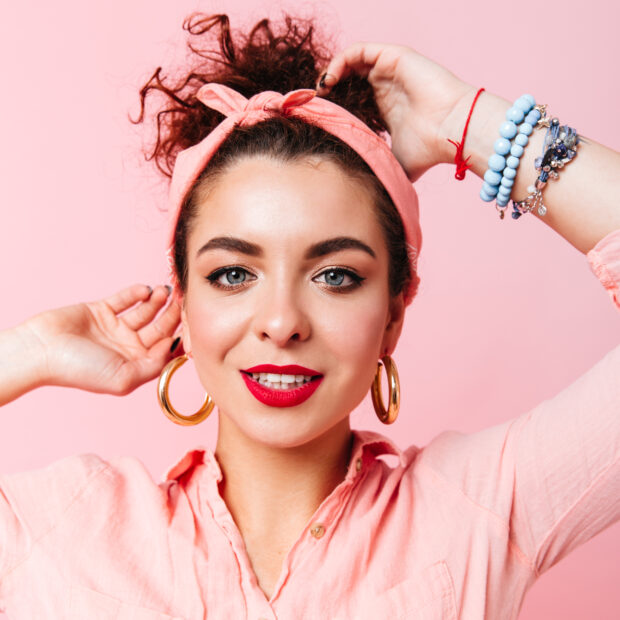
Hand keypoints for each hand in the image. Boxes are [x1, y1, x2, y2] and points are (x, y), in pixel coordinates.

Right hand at [20, 284, 182, 395]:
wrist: (41, 351)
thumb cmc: (79, 370)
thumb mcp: (123, 378)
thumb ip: (153, 366)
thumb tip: (175, 348)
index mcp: (136, 364)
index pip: (166, 348)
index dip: (181, 334)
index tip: (193, 320)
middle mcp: (128, 347)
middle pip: (160, 328)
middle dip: (173, 314)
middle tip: (182, 299)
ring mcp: (115, 328)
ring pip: (146, 311)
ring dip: (158, 301)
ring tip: (165, 291)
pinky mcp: (101, 310)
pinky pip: (125, 299)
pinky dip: (136, 293)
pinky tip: (145, 290)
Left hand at [316, 43, 475, 181]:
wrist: (452, 131)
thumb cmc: (429, 149)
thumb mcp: (394, 162)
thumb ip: (378, 167)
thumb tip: (365, 190)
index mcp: (384, 106)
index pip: (352, 97)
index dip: (333, 105)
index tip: (318, 118)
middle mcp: (386, 86)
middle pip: (348, 78)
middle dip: (328, 89)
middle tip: (314, 105)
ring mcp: (389, 70)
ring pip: (350, 62)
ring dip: (330, 73)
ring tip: (320, 92)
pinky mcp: (393, 57)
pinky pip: (358, 51)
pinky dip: (339, 61)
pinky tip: (329, 81)